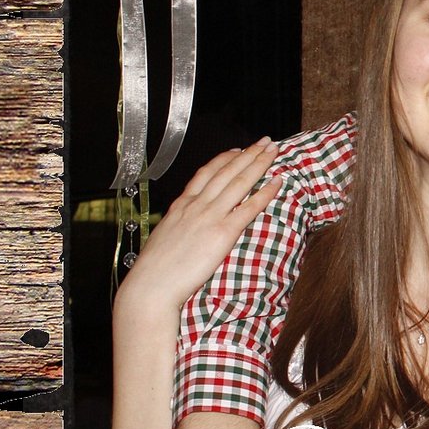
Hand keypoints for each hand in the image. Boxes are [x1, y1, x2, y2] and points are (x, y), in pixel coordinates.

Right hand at [116, 139, 283, 315]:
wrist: (151, 286)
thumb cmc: (155, 271)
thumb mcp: (164, 237)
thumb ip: (179, 226)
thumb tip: (186, 226)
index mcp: (181, 206)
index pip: (206, 173)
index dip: (225, 159)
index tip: (238, 149)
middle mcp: (196, 205)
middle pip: (226, 171)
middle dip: (248, 153)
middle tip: (265, 141)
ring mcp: (210, 217)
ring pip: (239, 182)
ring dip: (259, 163)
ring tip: (273, 150)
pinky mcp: (223, 233)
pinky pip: (249, 207)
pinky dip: (265, 192)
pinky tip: (277, 181)